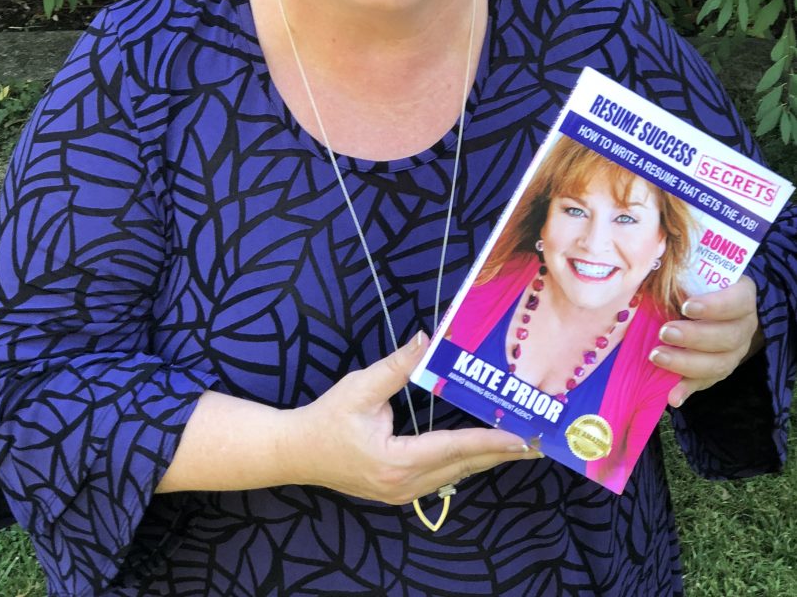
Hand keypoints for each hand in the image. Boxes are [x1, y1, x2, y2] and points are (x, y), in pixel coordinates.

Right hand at [290, 333, 542, 504]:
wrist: (294, 453)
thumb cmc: (325, 419)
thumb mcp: (360, 387)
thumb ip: (396, 366)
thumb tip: (425, 339)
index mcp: (397, 461)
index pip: (455, 449)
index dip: (490, 441)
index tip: (521, 436)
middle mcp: (405, 484)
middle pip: (463, 467)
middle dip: (501, 454)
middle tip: (537, 441)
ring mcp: (402, 493)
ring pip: (455, 476)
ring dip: (486, 459)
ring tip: (518, 444)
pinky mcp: (398, 490)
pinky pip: (442, 478)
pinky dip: (465, 462)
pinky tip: (481, 451)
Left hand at [649, 276, 762, 407]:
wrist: (712, 304)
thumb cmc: (698, 281)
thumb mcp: (692, 271)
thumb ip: (679, 272)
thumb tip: (649, 268)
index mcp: (742, 296)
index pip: (737, 301)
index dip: (715, 306)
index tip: (687, 305)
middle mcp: (744, 326)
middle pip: (728, 337)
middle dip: (694, 337)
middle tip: (664, 332)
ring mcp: (734, 352)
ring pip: (719, 364)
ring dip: (687, 363)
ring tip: (657, 357)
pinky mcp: (718, 370)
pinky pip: (706, 383)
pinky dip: (687, 389)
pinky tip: (673, 397)